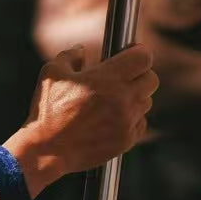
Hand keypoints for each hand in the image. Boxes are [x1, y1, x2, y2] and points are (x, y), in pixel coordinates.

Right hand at [5, 44, 156, 196]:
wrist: (48, 150)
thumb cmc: (49, 110)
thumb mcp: (53, 72)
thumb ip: (71, 56)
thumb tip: (81, 50)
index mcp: (107, 78)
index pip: (143, 58)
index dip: (139, 52)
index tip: (130, 53)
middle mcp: (122, 99)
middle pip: (152, 79)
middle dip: (141, 74)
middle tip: (125, 75)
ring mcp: (126, 122)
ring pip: (147, 102)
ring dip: (136, 96)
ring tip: (116, 98)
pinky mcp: (126, 141)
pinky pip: (141, 123)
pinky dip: (132, 118)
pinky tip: (114, 117)